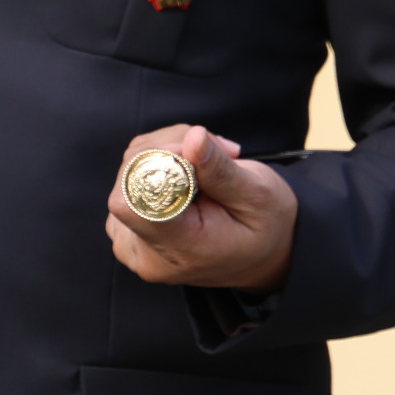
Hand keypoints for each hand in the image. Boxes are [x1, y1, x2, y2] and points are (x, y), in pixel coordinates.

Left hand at [104, 124, 296, 294]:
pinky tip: (193, 170)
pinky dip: (162, 159)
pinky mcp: (129, 225)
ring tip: (211, 164)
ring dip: (171, 150)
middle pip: (130, 174)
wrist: (262, 257)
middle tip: (216, 153)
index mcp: (180, 249)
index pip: (131, 201)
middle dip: (173, 148)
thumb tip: (192, 138)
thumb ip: (220, 170)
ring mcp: (132, 240)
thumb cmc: (265, 229)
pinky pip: (132, 172)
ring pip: (131, 164)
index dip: (157, 162)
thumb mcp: (259, 196)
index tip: (195, 153)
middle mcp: (145, 250)